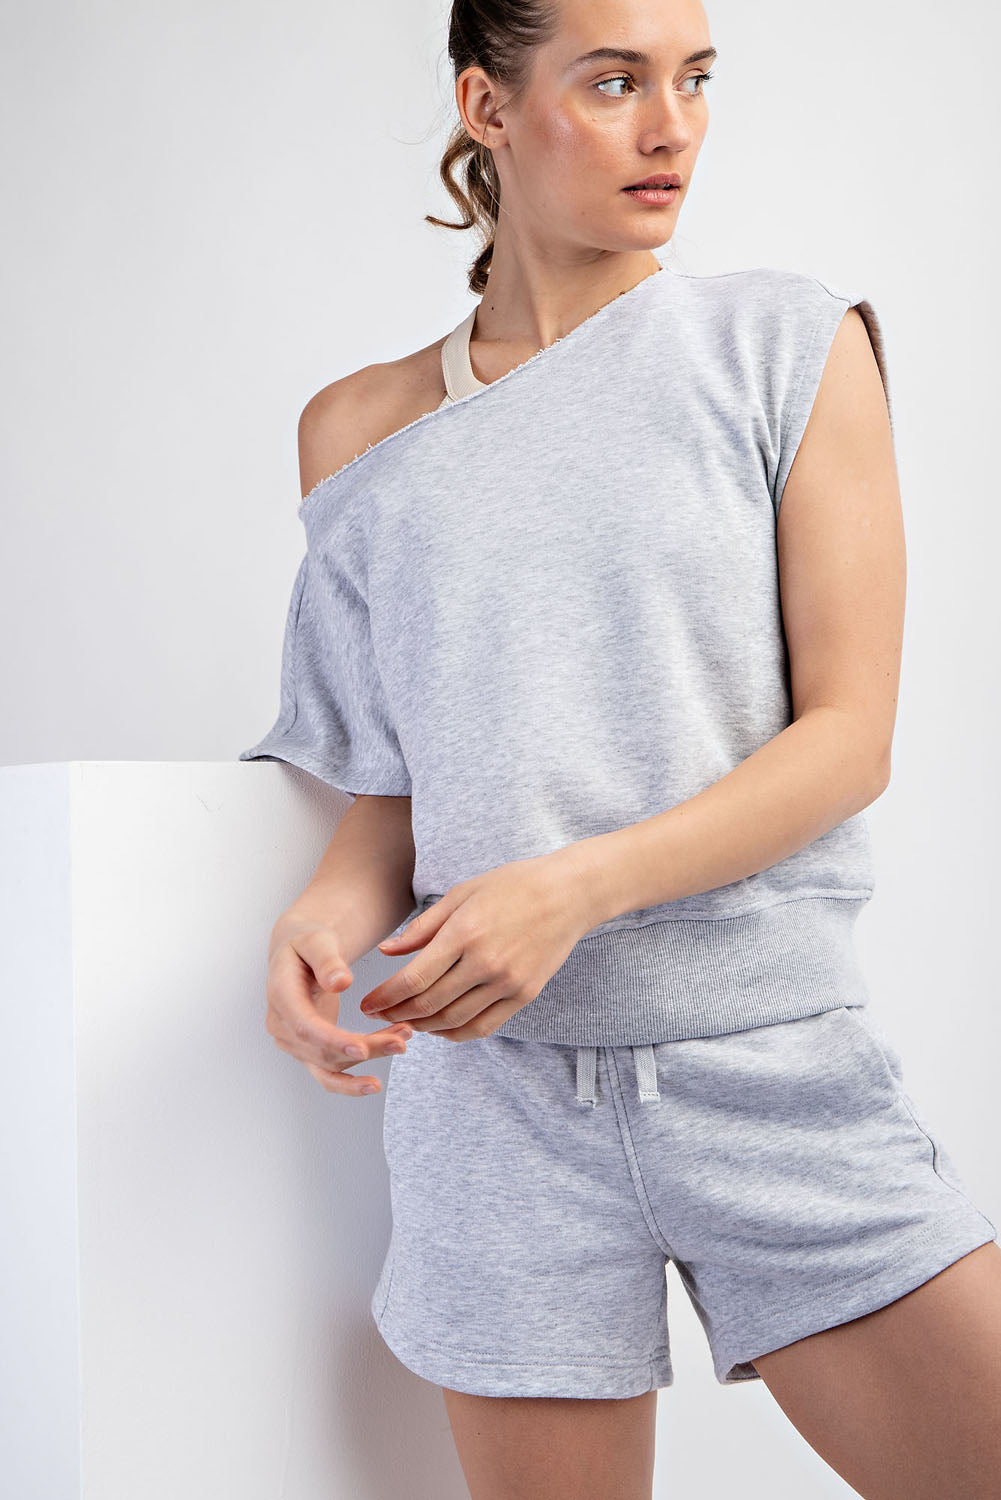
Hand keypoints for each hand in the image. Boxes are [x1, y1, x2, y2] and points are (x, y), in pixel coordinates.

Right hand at [266, 916, 413, 1096]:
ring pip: (331, 1064)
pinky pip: (329, 1073)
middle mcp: (282, 1026)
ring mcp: (294, 1043)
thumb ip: (328, 961)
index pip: (304, 1026)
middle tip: (401, 1042)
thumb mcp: (316, 940)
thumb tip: (342, 983)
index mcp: (280, 995)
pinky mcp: (309, 1051)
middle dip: (365, 1049)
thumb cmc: (307, 943)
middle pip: (323, 1050)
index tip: (361, 1048)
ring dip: (368, 1058)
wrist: (298, 953)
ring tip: (402, 1043)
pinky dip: (352, 1081)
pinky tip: (374, 1084)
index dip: (332, 1040)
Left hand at [358, 850, 593, 1040]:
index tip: (368, 1003)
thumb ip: (423, 927)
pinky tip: (440, 1028)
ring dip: (423, 1027)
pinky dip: (456, 1033)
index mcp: (465, 933)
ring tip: (406, 1022)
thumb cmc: (513, 885)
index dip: (386, 997)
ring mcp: (508, 983)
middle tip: (380, 1016)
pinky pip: (483, 1027)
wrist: (568, 894)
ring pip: (454, 1021)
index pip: (414, 978)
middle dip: (398, 1014)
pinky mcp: (524, 995)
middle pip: (429, 1004)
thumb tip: (387, 950)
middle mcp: (486, 963)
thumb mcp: (462, 893)